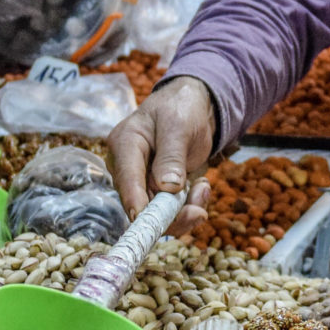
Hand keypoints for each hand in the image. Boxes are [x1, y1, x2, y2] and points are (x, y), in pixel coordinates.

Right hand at [109, 76, 216, 234]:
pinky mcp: (157, 191)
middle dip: (172, 212)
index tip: (148, 221)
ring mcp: (142, 182)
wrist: (192, 108)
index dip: (136, 203)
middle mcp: (128, 168)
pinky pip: (171, 210)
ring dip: (186, 208)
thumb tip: (166, 188)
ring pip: (158, 212)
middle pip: (141, 203)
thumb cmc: (181, 109)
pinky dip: (190, 205)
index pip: (127, 178)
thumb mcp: (179, 125)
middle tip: (199, 211)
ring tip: (203, 188)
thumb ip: (172, 155)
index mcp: (125, 144)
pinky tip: (201, 187)